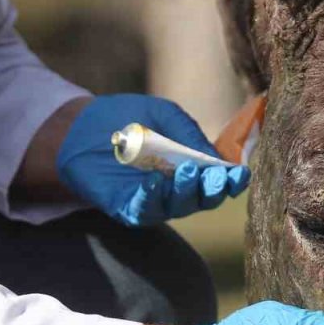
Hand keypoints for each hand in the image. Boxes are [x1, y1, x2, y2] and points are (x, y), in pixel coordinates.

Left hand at [56, 94, 249, 225]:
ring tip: (186, 171)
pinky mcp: (127, 208)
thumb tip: (215, 158)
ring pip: (178, 206)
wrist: (82, 125)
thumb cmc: (129, 118)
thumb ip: (188, 133)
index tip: (241, 173)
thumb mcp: (165, 115)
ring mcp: (154, 202)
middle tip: (216, 175)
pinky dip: (152, 196)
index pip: (219, 181)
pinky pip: (144, 209)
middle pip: (203, 199)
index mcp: (193, 168)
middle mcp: (178, 190)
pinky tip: (155, 181)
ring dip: (186, 192)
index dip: (233, 180)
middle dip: (213, 189)